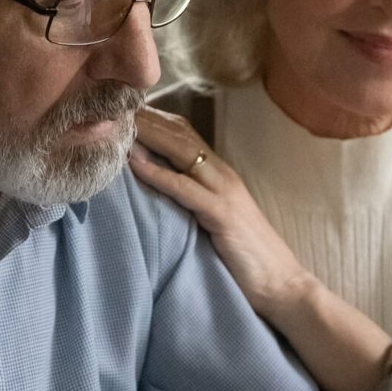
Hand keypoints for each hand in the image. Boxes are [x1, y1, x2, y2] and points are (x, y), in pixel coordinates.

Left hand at [128, 107, 312, 315]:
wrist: (281, 284)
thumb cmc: (245, 258)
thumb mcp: (214, 220)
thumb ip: (193, 201)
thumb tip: (159, 193)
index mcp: (220, 174)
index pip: (183, 133)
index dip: (153, 119)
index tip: (121, 110)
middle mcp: (222, 174)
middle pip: (179, 133)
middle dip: (145, 118)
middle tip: (110, 106)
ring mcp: (224, 191)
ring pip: (180, 150)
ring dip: (147, 134)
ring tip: (116, 123)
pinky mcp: (222, 213)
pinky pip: (184, 187)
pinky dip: (157, 173)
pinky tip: (133, 162)